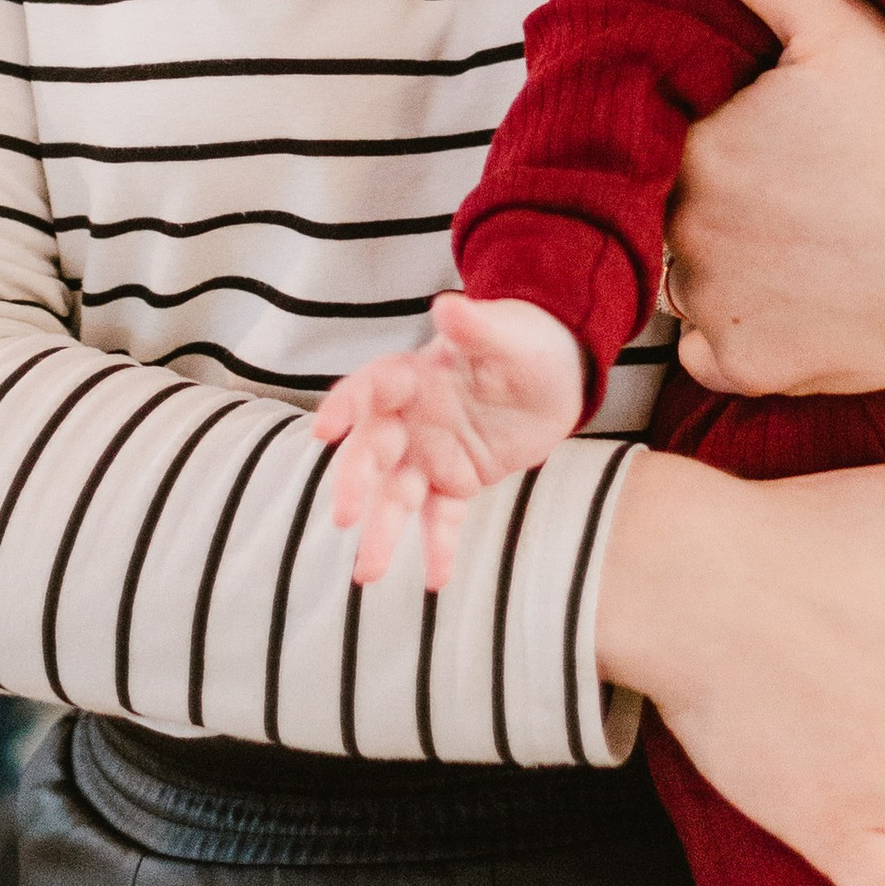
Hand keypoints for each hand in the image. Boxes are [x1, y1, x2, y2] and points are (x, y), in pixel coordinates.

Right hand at [311, 293, 582, 585]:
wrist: (559, 372)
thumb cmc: (528, 341)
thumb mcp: (509, 333)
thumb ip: (476, 326)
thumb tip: (446, 306)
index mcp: (416, 375)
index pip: (371, 388)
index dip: (346, 406)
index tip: (325, 430)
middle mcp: (413, 418)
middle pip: (373, 451)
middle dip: (354, 482)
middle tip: (344, 517)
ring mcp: (432, 453)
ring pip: (398, 495)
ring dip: (382, 532)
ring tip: (368, 575)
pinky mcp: (458, 481)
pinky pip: (442, 518)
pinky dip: (438, 547)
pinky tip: (436, 579)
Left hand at [667, 0, 884, 399]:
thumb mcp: (845, 32)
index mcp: (698, 143)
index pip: (662, 133)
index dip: (709, 130)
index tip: (766, 133)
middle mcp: (684, 230)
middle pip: (667, 204)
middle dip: (708, 194)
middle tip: (792, 183)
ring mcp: (713, 306)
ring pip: (679, 275)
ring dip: (715, 261)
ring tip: (794, 236)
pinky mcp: (747, 367)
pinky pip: (706, 346)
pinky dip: (735, 329)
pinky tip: (795, 296)